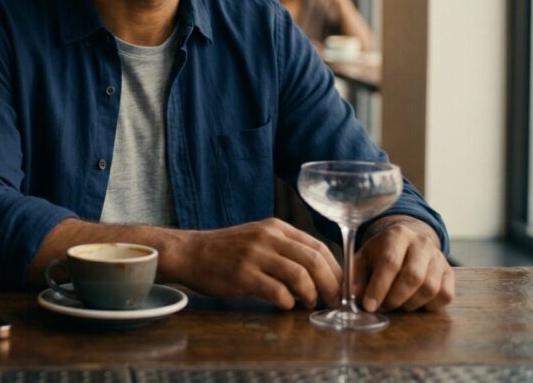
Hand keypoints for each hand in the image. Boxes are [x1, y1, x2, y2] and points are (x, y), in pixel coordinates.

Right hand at [174, 218, 342, 309]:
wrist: (191, 252)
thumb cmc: (227, 250)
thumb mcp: (258, 238)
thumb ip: (285, 249)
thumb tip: (318, 273)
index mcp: (276, 227)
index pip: (318, 246)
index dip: (336, 269)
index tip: (341, 286)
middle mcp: (268, 237)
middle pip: (314, 260)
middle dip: (331, 284)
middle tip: (334, 300)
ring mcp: (255, 255)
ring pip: (299, 276)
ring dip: (311, 294)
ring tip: (309, 303)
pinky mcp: (243, 275)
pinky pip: (277, 291)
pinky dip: (288, 302)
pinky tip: (285, 305)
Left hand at [353, 216, 454, 311]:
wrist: (407, 245)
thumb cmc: (381, 254)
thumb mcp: (364, 258)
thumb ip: (355, 276)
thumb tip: (352, 297)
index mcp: (397, 234)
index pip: (390, 262)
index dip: (379, 287)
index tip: (368, 306)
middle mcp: (422, 243)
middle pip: (413, 276)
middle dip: (394, 298)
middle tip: (382, 308)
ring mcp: (439, 257)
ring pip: (430, 288)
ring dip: (409, 304)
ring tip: (395, 304)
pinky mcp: (449, 272)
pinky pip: (445, 295)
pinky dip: (428, 306)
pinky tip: (413, 302)